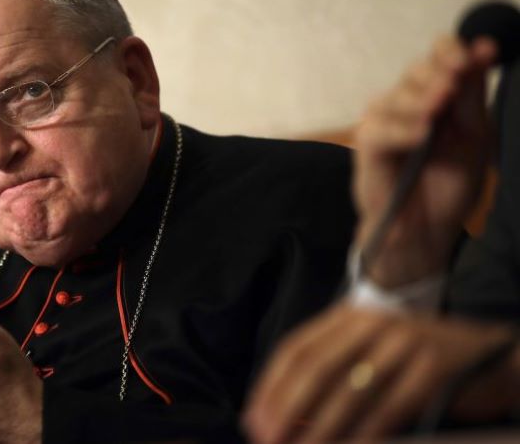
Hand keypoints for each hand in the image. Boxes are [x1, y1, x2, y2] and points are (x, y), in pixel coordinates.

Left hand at [245, 305, 519, 443]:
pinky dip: (366, 432)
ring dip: (322, 426)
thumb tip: (285, 417)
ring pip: (350, 388)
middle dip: (286, 407)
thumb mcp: (372, 358)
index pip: (296, 349)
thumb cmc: (421, 364)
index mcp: (349, 316)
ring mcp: (404, 340)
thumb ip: (333, 376)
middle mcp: (372, 321)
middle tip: (268, 439)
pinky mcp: (433, 364)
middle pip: (316, 366)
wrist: (495, 358)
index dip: (270, 387)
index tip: (253, 421)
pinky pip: (389, 405)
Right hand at [354, 35, 495, 286]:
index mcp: (435, 98)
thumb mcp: (474, 137)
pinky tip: (422, 135)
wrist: (428, 232)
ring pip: (394, 96)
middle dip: (438, 74)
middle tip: (453, 86)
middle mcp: (406, 105)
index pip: (437, 58)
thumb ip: (472, 96)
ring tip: (438, 113)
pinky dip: (402, 130)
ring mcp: (383, 125)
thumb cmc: (450, 185)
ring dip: (420, 101)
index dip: (452, 50)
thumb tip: (484, 48)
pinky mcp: (366, 149)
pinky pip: (378, 130)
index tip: (480, 53)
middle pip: (415, 71)